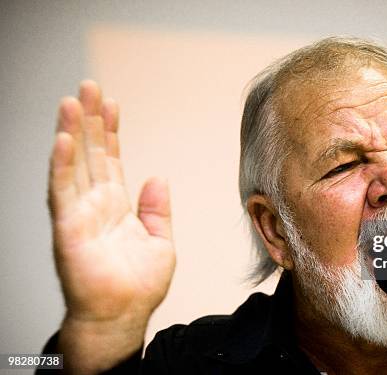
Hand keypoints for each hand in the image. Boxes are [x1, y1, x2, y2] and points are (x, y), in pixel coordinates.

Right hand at [48, 80, 175, 372]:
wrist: (123, 316)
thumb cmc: (138, 285)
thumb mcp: (161, 241)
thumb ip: (157, 209)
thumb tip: (157, 178)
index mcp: (117, 205)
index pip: (112, 159)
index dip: (111, 131)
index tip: (112, 103)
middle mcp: (95, 204)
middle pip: (91, 154)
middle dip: (90, 120)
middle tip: (89, 87)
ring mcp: (79, 214)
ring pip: (73, 164)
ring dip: (72, 132)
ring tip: (73, 101)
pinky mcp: (68, 228)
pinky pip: (62, 191)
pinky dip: (62, 165)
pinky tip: (63, 139)